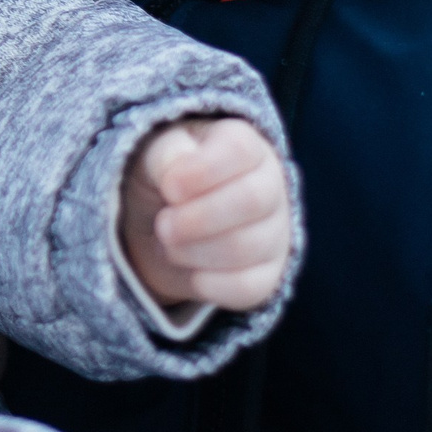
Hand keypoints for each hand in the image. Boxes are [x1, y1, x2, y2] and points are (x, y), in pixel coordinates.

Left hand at [119, 117, 291, 312]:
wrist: (162, 222)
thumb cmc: (165, 177)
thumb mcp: (155, 155)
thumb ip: (165, 155)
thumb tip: (176, 175)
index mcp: (243, 144)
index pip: (240, 149)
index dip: (201, 171)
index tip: (168, 187)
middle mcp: (271, 184)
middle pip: (251, 200)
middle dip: (195, 219)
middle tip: (162, 224)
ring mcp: (276, 231)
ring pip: (247, 248)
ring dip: (193, 252)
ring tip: (169, 243)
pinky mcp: (270, 273)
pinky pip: (250, 287)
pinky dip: (209, 285)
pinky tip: (191, 272)